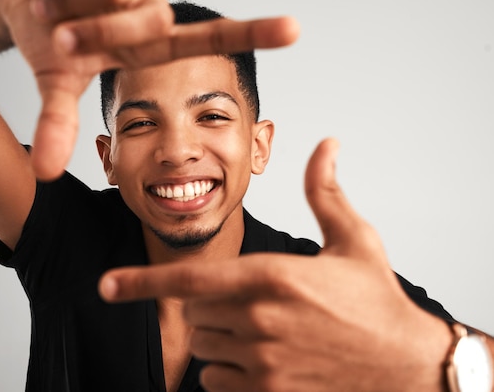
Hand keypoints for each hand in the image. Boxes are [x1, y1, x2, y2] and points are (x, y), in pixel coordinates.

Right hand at [0, 0, 298, 179]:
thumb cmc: (49, 37)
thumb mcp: (57, 81)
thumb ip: (60, 123)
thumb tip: (46, 173)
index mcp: (150, 39)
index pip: (206, 38)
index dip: (252, 33)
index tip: (295, 29)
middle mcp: (151, 3)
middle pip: (127, 24)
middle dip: (82, 31)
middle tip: (57, 34)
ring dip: (60, 2)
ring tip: (48, 2)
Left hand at [99, 139, 450, 391]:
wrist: (407, 368)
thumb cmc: (377, 303)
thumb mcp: (354, 241)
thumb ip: (325, 193)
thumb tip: (326, 146)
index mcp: (272, 277)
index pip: (190, 279)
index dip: (142, 282)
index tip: (106, 286)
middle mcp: (261, 320)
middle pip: (196, 313)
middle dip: (212, 306)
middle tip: (253, 303)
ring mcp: (263, 363)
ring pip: (205, 348)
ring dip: (221, 339)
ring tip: (265, 332)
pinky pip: (217, 382)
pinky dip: (229, 372)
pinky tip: (264, 361)